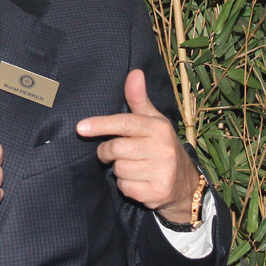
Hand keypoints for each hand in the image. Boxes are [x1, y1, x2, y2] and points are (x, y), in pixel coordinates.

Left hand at [75, 69, 198, 220]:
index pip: (126, 123)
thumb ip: (138, 99)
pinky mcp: (157, 193)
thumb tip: (134, 72)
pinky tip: (138, 181)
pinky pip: (125, 187)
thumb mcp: (153, 120)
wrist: (184, 183)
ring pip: (118, 169)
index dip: (101, 124)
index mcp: (159, 128)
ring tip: (134, 166)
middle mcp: (163, 149)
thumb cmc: (160, 145)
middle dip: (107, 151)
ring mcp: (162, 172)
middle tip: (112, 152)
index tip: (81, 127)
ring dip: (119, 169)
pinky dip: (126, 185)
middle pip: (116, 148)